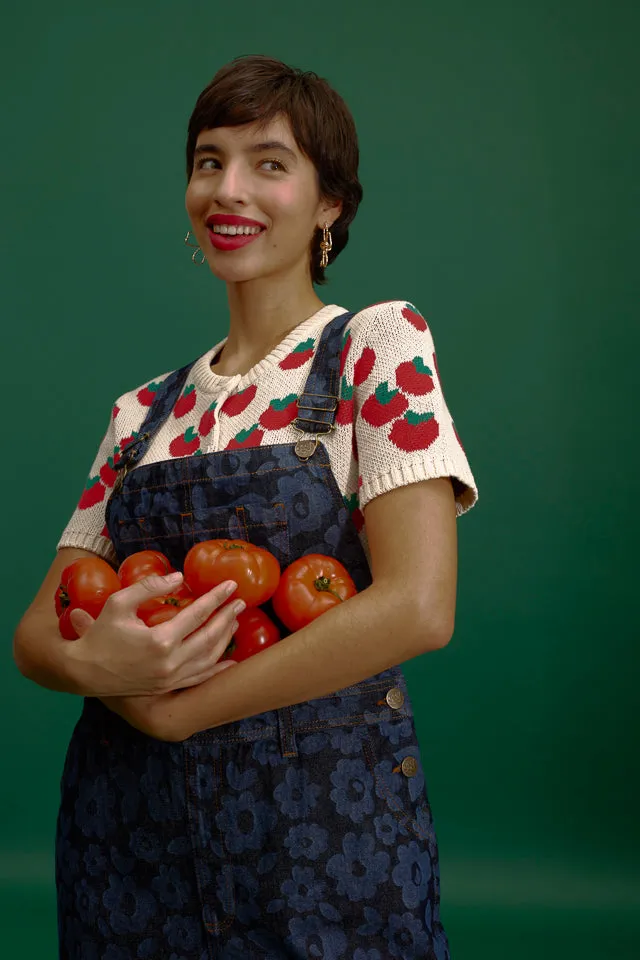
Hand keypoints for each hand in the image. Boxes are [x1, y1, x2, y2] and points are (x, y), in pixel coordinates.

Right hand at [65, 571, 242, 696]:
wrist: (83, 672)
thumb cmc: (99, 635)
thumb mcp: (119, 603)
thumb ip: (149, 586)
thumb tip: (179, 577)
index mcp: (160, 639)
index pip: (197, 614)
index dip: (216, 598)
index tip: (231, 586)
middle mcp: (170, 662)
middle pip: (209, 636)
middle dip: (227, 617)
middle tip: (240, 602)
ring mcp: (170, 678)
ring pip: (208, 658)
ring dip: (225, 639)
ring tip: (234, 622)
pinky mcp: (168, 688)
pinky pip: (199, 679)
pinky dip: (217, 669)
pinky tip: (229, 661)